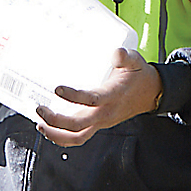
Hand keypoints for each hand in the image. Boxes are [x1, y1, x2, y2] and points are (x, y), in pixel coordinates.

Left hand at [33, 48, 165, 147]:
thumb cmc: (138, 76)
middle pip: (78, 126)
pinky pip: (79, 137)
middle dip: (56, 121)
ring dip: (56, 134)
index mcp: (113, 96)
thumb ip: (124, 56)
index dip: (74, 96)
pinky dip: (62, 137)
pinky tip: (49, 128)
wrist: (150, 93)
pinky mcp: (97, 125)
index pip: (92, 100)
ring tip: (40, 124)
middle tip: (40, 108)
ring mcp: (101, 122)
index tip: (57, 89)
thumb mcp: (135, 61)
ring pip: (77, 137)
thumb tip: (116, 53)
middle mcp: (106, 113)